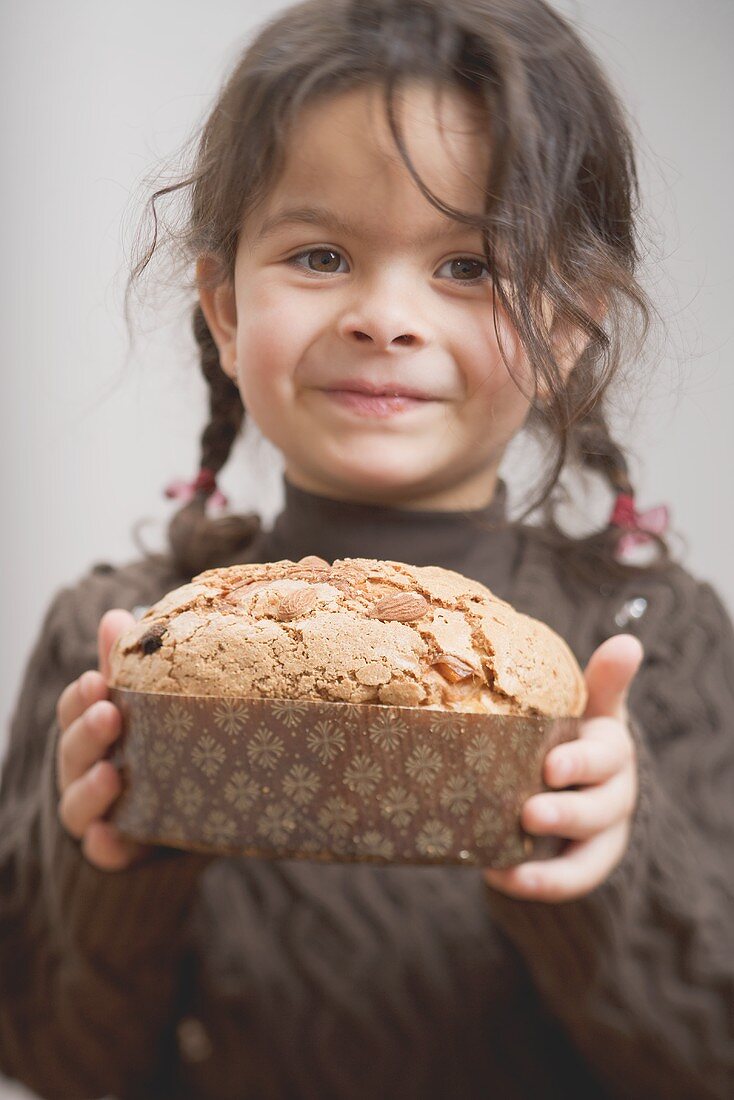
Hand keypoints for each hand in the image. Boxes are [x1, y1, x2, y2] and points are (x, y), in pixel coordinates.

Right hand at [56, 608, 154, 871]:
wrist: (179, 816)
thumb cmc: (156, 744)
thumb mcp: (144, 704)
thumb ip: (127, 666)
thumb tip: (115, 616)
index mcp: (89, 729)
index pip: (74, 708)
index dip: (81, 696)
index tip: (97, 681)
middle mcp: (84, 769)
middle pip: (73, 751)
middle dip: (87, 732)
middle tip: (109, 714)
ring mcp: (96, 811)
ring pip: (78, 801)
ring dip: (91, 787)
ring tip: (111, 774)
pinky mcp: (118, 849)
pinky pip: (104, 851)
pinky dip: (103, 843)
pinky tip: (108, 833)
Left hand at [484, 633, 643, 902]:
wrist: (583, 776)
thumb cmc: (577, 731)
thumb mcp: (591, 705)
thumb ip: (604, 681)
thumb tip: (628, 642)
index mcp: (611, 749)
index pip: (607, 755)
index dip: (581, 762)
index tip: (551, 765)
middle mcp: (613, 794)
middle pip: (600, 808)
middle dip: (566, 813)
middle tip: (529, 813)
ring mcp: (601, 834)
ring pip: (587, 853)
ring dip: (549, 863)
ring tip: (506, 861)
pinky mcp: (582, 862)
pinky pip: (566, 880)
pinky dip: (536, 885)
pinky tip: (497, 878)